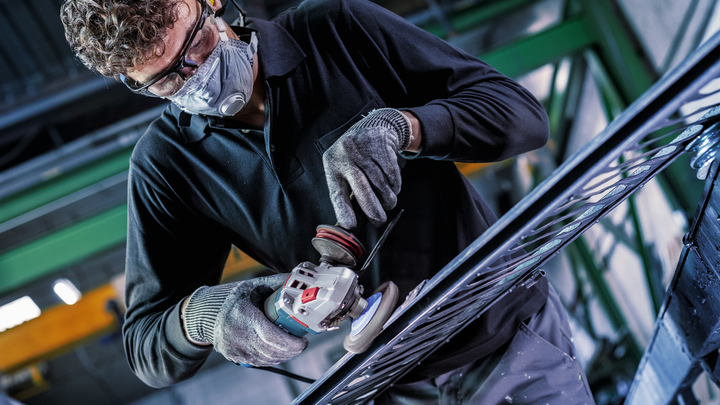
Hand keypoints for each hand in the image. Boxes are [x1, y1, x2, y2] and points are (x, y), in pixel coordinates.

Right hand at [182, 274, 306, 366]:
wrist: (205, 312)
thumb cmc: (231, 297)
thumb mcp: (253, 286)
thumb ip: (275, 284)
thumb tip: (295, 280)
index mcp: (244, 316)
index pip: (271, 337)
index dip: (290, 343)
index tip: (302, 340)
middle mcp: (238, 335)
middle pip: (271, 351)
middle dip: (291, 351)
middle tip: (301, 344)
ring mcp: (234, 348)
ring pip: (266, 360)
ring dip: (283, 357)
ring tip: (292, 348)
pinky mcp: (233, 355)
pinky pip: (257, 363)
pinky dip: (271, 360)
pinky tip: (279, 353)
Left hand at [323, 108, 412, 228]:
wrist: (373, 126)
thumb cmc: (357, 156)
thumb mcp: (344, 168)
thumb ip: (347, 190)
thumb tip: (352, 222)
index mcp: (332, 163)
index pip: (336, 191)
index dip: (343, 210)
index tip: (350, 225)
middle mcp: (346, 155)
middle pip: (362, 189)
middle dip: (373, 210)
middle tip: (379, 221)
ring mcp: (364, 148)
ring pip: (380, 183)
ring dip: (387, 198)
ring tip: (388, 203)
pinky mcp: (381, 144)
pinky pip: (392, 174)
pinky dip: (395, 185)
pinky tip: (393, 186)